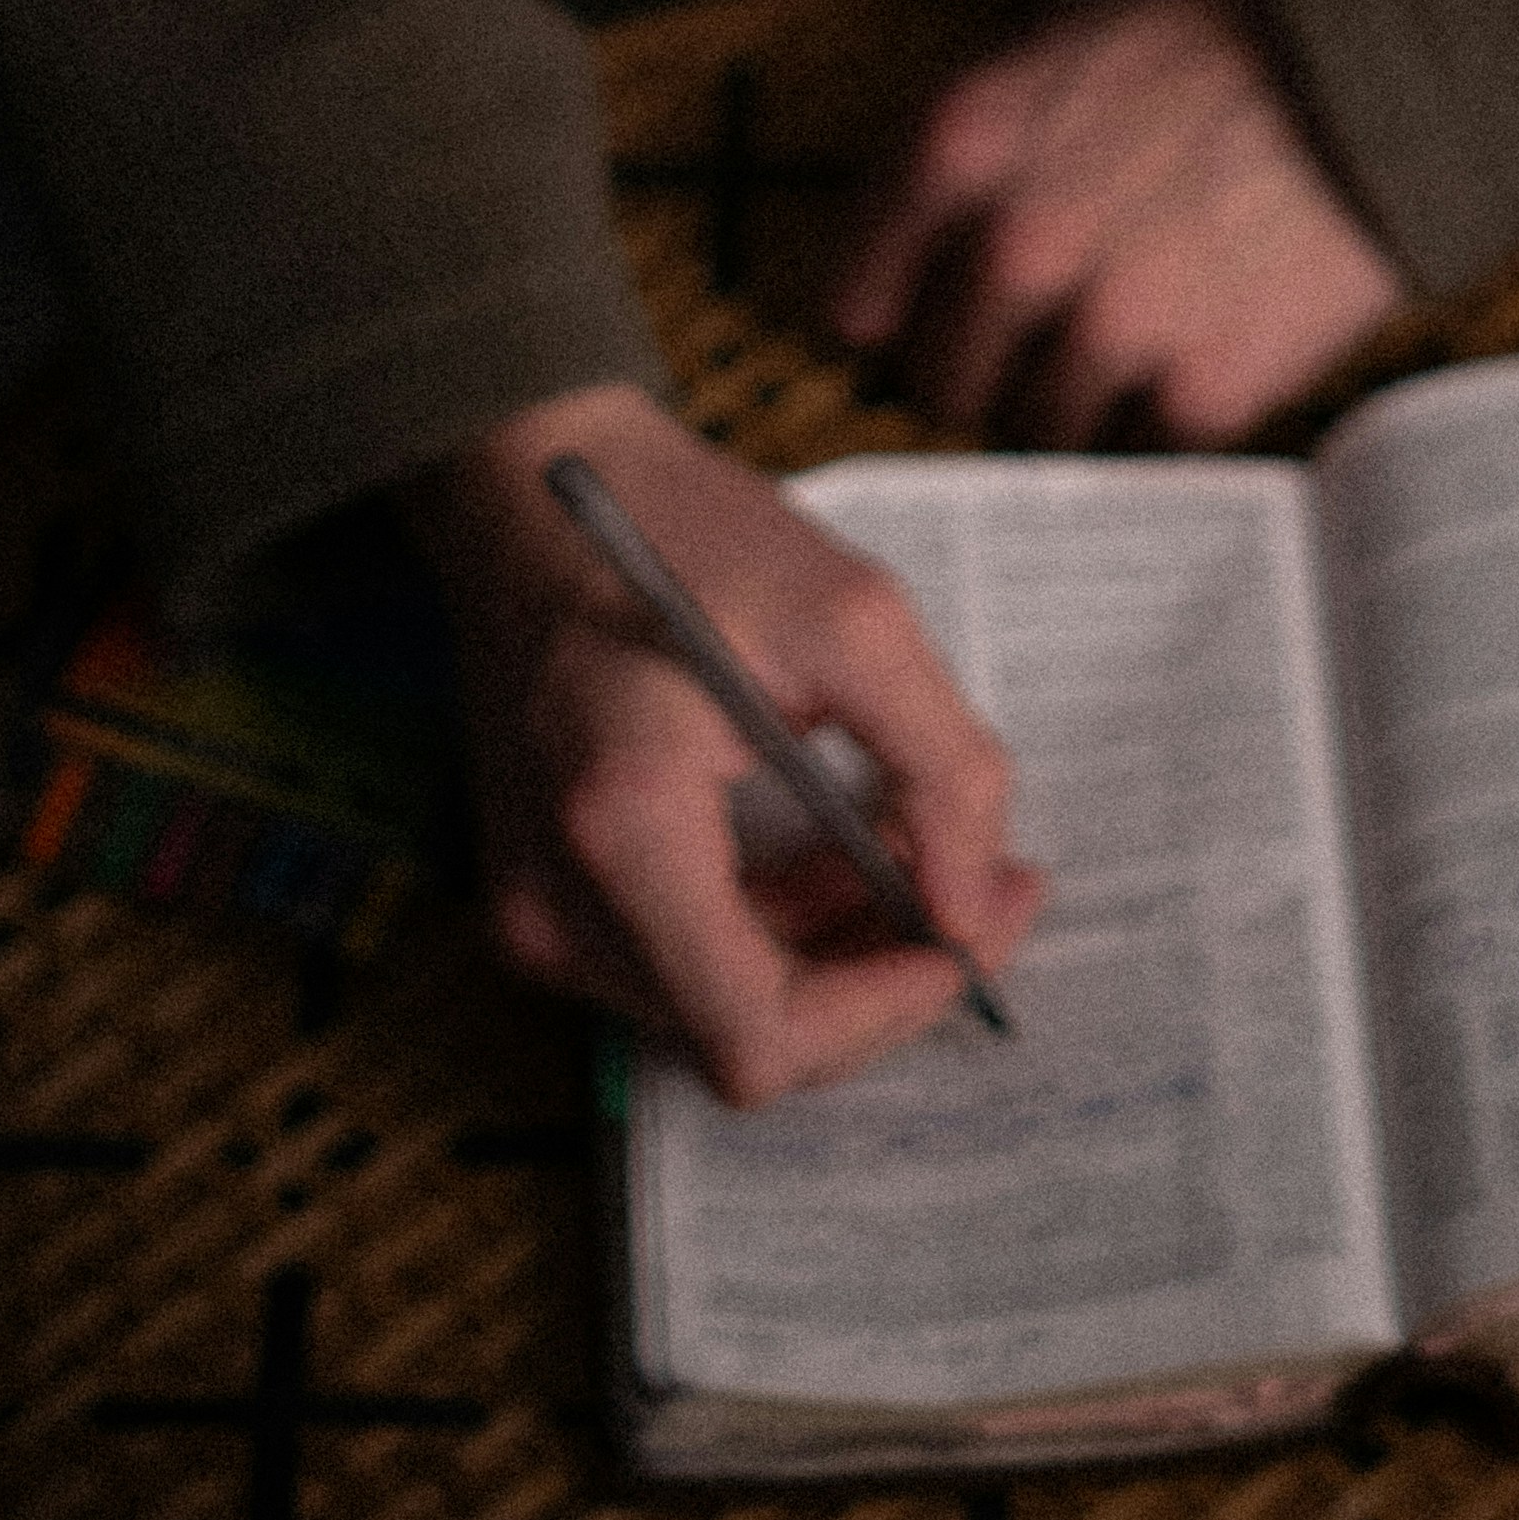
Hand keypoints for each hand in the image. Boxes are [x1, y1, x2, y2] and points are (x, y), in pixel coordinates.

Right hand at [409, 388, 1045, 1104]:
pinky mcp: (542, 892)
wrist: (529, 485)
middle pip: (749, 1034)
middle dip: (882, 975)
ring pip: (723, 1007)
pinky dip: (776, 924)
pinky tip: (832, 839)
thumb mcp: (855, 618)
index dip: (883, 1010)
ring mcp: (537, 907)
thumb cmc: (683, 531)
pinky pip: (682, 961)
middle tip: (990, 883)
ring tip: (912, 841)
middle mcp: (557, 902)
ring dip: (836, 949)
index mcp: (622, 827)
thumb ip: (943, 771)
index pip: (758, 1035)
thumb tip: (976, 911)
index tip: (968, 930)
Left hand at [824, 0, 1407, 446]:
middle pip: (944, 382)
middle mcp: (1020, 244)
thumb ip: (981, 144)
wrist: (1383, 60)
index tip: (896, 338)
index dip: (881, 322)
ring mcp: (1112, 325)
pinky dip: (1163, 421)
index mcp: (966, 145)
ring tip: (1129, 358)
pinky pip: (1143, 448)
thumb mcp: (1063, 41)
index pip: (859, 291)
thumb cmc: (1227, 31)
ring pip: (1038, 431)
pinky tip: (1199, 360)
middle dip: (979, 376)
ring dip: (1072, 409)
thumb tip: (921, 245)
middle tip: (1024, 359)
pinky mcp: (1204, 389)